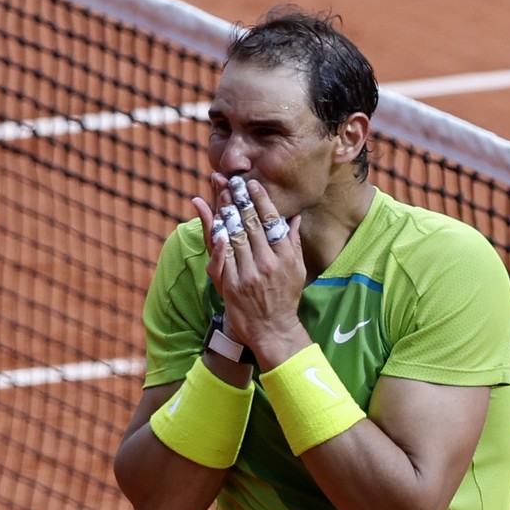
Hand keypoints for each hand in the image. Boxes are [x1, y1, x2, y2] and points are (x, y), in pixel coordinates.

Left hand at [192, 174, 307, 368]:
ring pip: (234, 236)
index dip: (260, 200)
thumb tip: (294, 216)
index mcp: (285, 256)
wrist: (272, 329)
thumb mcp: (297, 269)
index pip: (272, 221)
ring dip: (226, 212)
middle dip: (239, 200)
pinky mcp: (231, 285)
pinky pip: (222, 257)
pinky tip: (212, 221)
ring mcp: (248, 274)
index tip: (252, 184)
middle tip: (231, 181)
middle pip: (250, 224)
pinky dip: (217, 238)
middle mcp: (267, 263)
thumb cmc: (285, 297)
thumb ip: (293, 242)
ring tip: (221, 193)